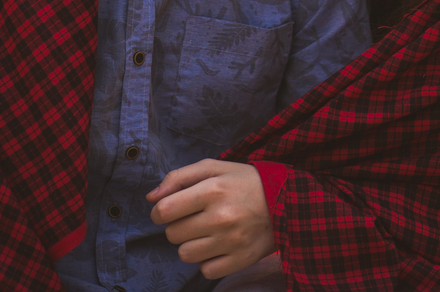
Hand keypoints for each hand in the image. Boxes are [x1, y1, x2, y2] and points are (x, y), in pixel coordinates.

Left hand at [147, 159, 275, 278]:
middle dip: (178, 226)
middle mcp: (221, 217)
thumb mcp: (214, 168)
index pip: (164, 210)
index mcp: (212, 190)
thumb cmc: (245, 182)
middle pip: (172, 234)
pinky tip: (218, 246)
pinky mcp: (241, 260)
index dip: (159, 211)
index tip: (169, 209)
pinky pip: (206, 270)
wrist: (288, 201)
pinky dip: (207, 260)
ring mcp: (231, 241)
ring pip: (185, 254)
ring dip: (191, 244)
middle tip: (195, 218)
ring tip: (206, 232)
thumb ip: (179, 177)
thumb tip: (151, 197)